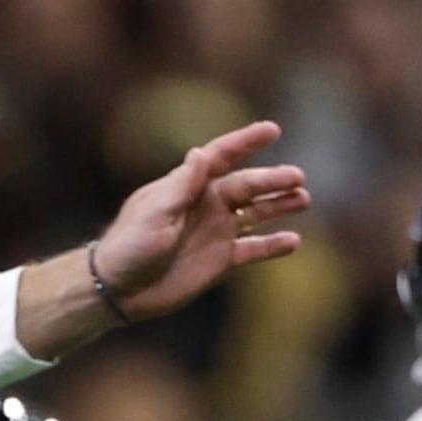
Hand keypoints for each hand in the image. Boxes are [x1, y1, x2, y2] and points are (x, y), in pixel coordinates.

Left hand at [92, 121, 309, 316]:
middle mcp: (207, 204)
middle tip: (298, 178)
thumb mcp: (153, 214)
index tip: (272, 130)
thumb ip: (181, 186)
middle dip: (273, 179)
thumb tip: (201, 152)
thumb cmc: (129, 246)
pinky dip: (273, 246)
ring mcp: (216, 231)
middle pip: (248, 185)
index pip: (222, 156)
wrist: (118, 290)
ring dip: (280, 205)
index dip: (246, 141)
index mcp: (189, 187)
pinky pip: (253, 249)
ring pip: (257, 213)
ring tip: (303, 199)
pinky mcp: (220, 260)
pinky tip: (293, 241)